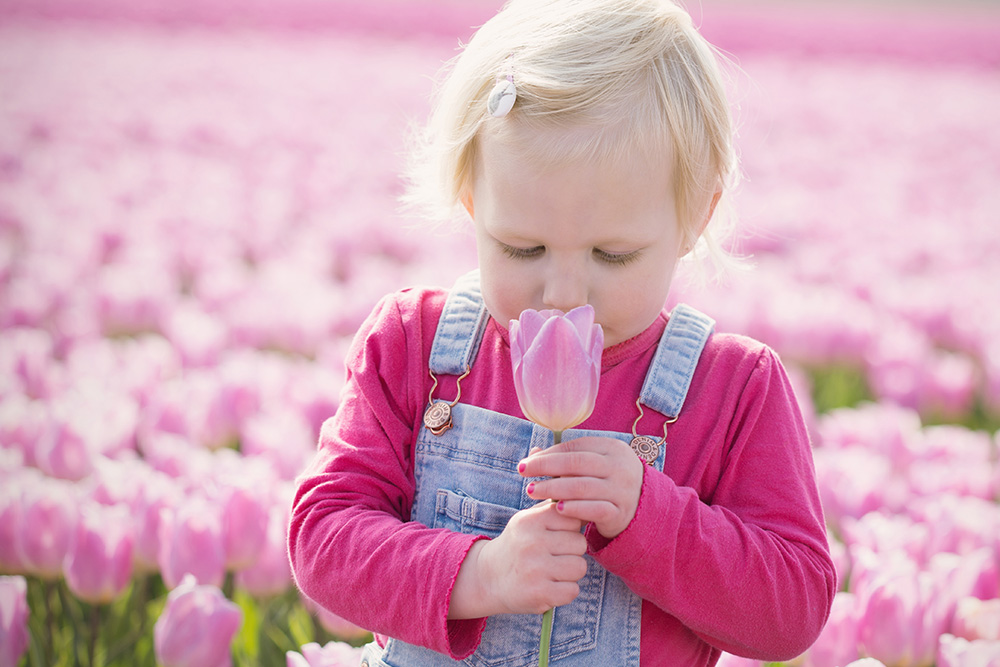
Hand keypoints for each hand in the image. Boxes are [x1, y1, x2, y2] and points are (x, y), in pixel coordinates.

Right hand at [448, 502, 587, 618]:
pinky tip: (550, 587)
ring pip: (580, 567)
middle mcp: (531, 543)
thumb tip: (585, 501)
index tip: (556, 537)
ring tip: (552, 571)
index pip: (573, 519)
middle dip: (572, 551)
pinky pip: (573, 590)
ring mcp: (535, 570)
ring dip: (570, 572)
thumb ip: (553, 508)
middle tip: (554, 556)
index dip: (569, 530)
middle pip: (580, 544)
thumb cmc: (517, 546)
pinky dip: (565, 591)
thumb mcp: (527, 520)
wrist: (487, 578)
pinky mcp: (539, 594)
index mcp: (530, 521)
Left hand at [519, 436, 644, 539]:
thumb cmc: (606, 483)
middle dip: (547, 468)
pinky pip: (595, 509)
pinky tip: (557, 508)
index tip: (527, 463)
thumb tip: (533, 453)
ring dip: (554, 488)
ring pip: (584, 486)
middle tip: (524, 474)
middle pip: (577, 463)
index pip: (576, 447)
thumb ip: (565, 459)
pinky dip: (575, 508)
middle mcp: (620, 466)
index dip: (549, 454)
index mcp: (612, 448)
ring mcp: (623, 490)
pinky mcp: (621, 512)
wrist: (640, 510)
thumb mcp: (590, 467)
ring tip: (533, 491)